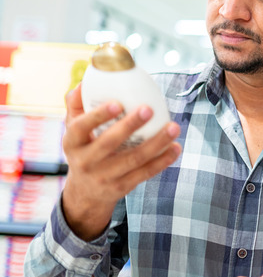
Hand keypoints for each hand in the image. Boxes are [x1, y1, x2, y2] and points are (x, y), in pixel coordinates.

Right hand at [60, 84, 180, 240]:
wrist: (85, 194)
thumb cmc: (84, 151)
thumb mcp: (73, 132)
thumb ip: (76, 106)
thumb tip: (84, 82)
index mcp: (73, 143)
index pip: (81, 127)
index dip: (98, 116)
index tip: (117, 103)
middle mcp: (86, 161)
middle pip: (110, 143)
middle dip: (131, 125)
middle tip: (149, 109)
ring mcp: (105, 176)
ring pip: (133, 159)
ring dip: (156, 143)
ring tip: (173, 128)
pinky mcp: (122, 187)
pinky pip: (145, 173)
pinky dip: (162, 161)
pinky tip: (175, 147)